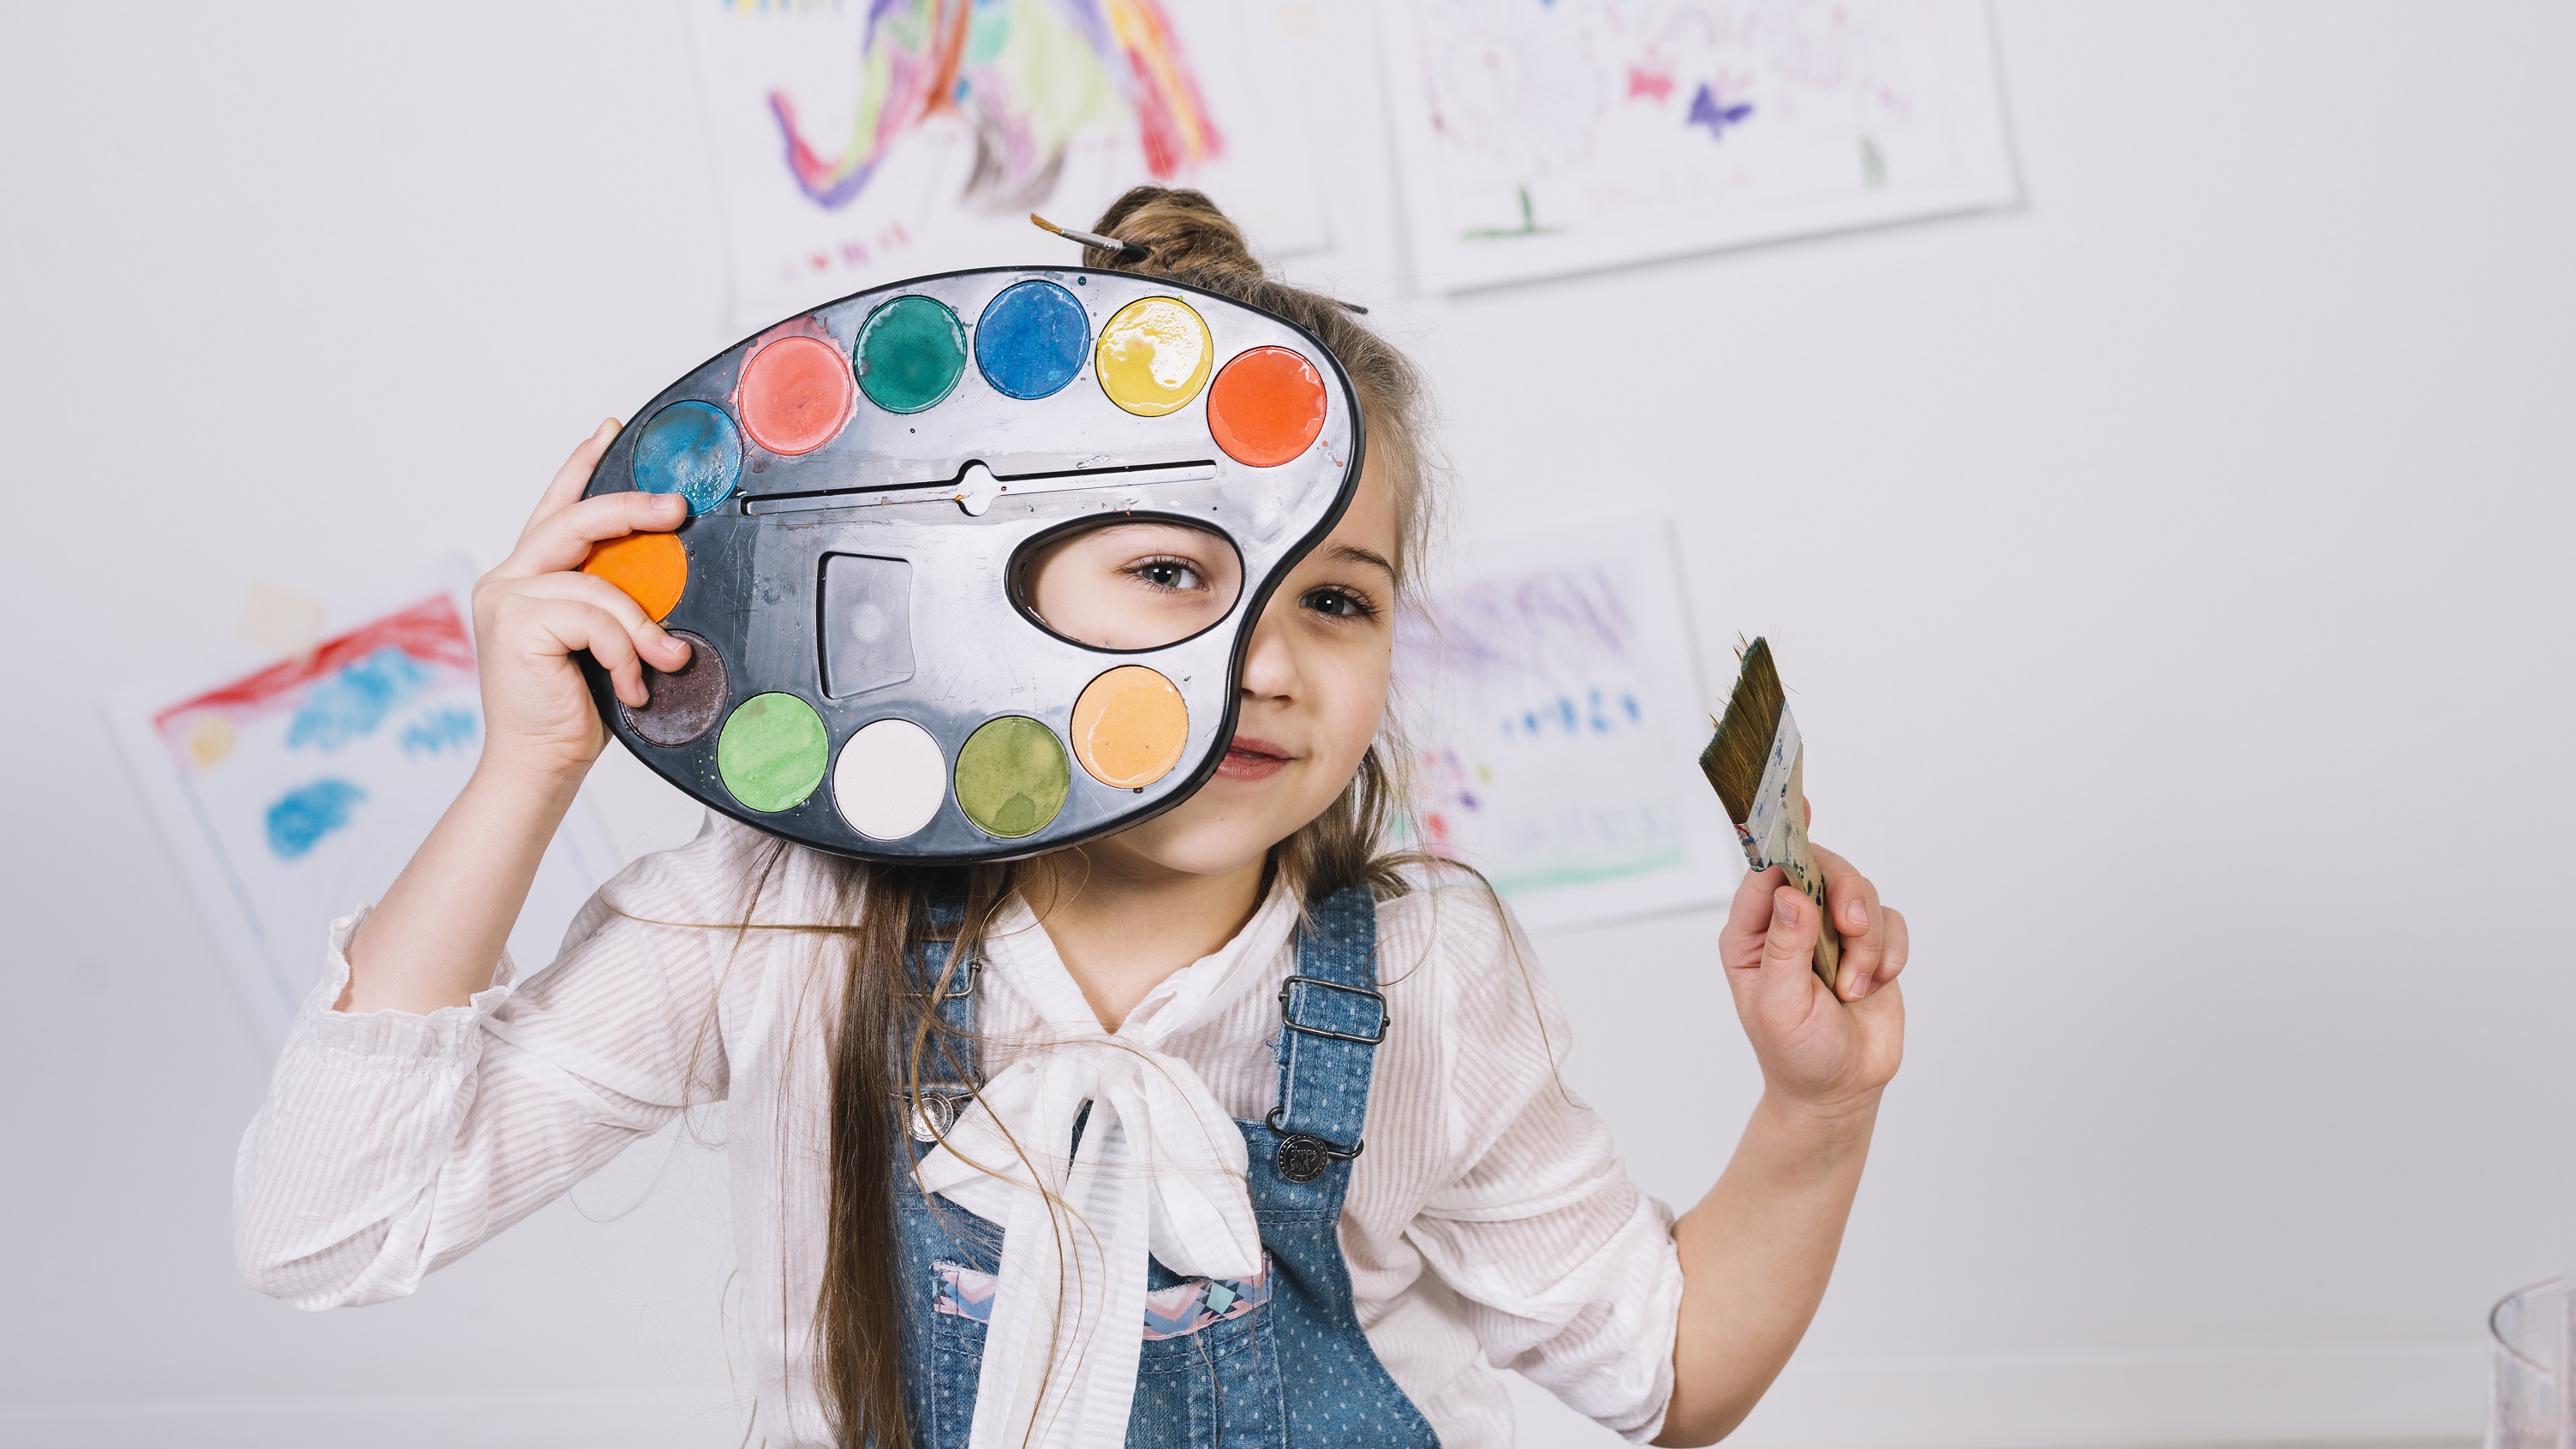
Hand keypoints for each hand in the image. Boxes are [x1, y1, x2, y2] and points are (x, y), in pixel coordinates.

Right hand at [470, 420, 691, 781]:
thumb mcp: (608, 643)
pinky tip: (630, 686)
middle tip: (677, 508)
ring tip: (663, 662)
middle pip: (576, 521)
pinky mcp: (515, 622)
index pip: (557, 508)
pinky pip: (596, 617)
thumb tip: (670, 573)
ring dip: (641, 628)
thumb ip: (621, 603)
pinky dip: (625, 652)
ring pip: (598, 584)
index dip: (582, 466)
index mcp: (529, 578)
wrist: (541, 767)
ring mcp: (507, 597)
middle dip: (631, 509)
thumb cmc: (576, 710)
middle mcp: (509, 578)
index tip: (610, 428)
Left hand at [1718, 813, 1908, 1114]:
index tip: (1800, 808)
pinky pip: (1891, 921)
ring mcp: (1831, 930)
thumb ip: (1785, 948)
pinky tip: (1870, 987)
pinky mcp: (1870, 944)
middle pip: (1821, 868)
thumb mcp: (1779, 1005)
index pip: (1765, 871)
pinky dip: (1888, 955)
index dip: (1782, 838)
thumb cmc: (1796, 1052)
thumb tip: (1791, 894)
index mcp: (1752, 933)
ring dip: (1866, 942)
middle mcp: (1791, 922)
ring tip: (1852, 985)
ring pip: (1861, 894)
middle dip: (1844, 894)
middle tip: (1851, 928)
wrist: (1840, 1090)